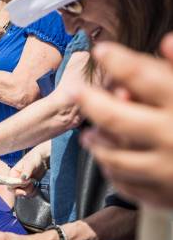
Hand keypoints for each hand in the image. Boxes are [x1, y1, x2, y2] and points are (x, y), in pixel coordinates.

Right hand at [8, 147, 47, 196]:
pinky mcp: (29, 186)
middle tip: (30, 185)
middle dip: (23, 191)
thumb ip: (26, 171)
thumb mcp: (30, 163)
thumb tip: (22, 178)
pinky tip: (36, 186)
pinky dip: (33, 192)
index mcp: (13, 173)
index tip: (24, 184)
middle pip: (15, 191)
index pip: (9, 184)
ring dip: (29, 191)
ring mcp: (23, 183)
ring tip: (34, 184)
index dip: (15, 187)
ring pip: (22, 193)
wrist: (44, 159)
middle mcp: (17, 179)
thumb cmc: (34, 158)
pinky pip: (29, 193)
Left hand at [73, 35, 172, 207]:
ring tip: (88, 135)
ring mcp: (167, 171)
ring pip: (114, 156)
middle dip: (90, 101)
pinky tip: (108, 163)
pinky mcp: (166, 197)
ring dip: (96, 144)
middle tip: (75, 91)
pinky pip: (127, 185)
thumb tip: (165, 41)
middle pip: (115, 117)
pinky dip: (114, 173)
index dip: (118, 60)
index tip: (100, 49)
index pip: (143, 77)